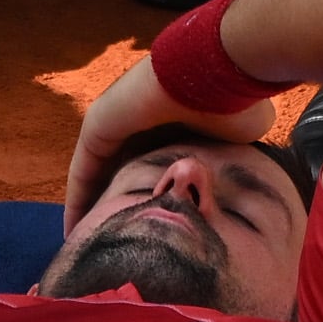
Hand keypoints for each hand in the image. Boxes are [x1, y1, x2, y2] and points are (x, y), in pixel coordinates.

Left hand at [62, 56, 277, 229]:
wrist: (220, 71)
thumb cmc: (237, 104)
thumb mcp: (236, 147)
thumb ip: (228, 168)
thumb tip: (246, 194)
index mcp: (172, 129)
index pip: (153, 172)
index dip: (152, 203)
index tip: (151, 237)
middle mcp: (141, 125)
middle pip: (123, 175)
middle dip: (120, 211)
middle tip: (115, 250)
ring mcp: (117, 122)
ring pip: (100, 175)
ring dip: (94, 210)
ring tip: (89, 248)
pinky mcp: (98, 124)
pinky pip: (83, 171)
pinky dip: (78, 201)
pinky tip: (76, 233)